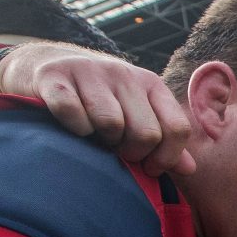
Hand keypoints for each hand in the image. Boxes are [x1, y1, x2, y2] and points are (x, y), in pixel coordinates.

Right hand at [0, 43, 195, 176]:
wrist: (47, 67)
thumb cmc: (98, 101)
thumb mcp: (136, 114)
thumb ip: (164, 142)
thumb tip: (190, 169)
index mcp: (150, 84)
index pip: (177, 128)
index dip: (166, 158)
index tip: (149, 168)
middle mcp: (123, 74)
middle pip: (146, 133)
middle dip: (132, 154)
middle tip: (115, 151)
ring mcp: (89, 72)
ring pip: (111, 124)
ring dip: (102, 141)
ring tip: (94, 137)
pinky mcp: (54, 77)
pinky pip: (73, 113)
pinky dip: (74, 128)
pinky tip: (72, 127)